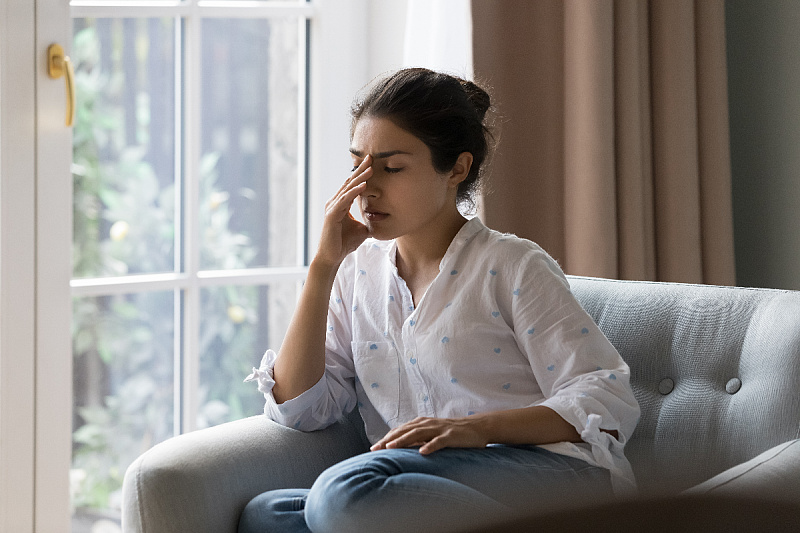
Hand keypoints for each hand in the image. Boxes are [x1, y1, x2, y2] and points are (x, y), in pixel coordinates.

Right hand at [314, 156, 372, 267]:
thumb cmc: (345, 243)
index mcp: (341, 203)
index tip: (372, 162)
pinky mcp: (332, 215)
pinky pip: (345, 200)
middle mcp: (335, 202)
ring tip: (371, 168)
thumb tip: (382, 221)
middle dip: (360, 169)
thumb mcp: (362, 229)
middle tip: (371, 157)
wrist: (332, 257)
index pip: (352, 185)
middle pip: (349, 182)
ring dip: (360, 178)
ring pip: (348, 189)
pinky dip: (355, 192)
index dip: (362, 173)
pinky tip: (364, 185)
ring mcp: (332, 208)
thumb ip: (368, 222)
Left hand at [370, 416, 488, 454]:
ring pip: (418, 434)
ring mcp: (439, 429)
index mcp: (422, 423)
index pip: (400, 430)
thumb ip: (418, 439)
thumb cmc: (452, 433)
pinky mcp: (450, 436)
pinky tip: (422, 452)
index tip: (374, 448)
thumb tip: (401, 448)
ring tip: (391, 448)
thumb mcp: (432, 434)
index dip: (386, 438)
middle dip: (389, 440)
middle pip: (405, 431)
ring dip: (403, 440)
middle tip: (376, 449)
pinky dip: (430, 446)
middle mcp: (428, 424)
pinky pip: (438, 441)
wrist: (476, 427)